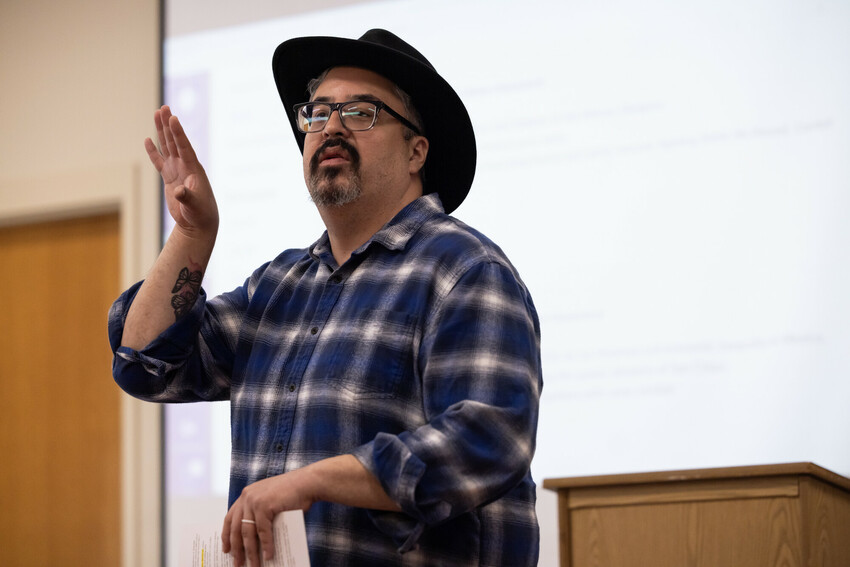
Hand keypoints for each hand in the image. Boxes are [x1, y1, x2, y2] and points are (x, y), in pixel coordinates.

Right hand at [144, 105, 218, 237]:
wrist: (198, 223)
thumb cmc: (200, 214)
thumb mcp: (194, 206)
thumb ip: (187, 197)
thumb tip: (178, 191)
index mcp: (194, 169)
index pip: (184, 146)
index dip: (178, 133)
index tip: (173, 118)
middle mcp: (185, 166)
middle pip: (175, 141)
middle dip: (168, 125)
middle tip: (163, 108)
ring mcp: (177, 171)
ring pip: (167, 147)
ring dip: (162, 132)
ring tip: (157, 114)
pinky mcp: (170, 178)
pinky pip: (160, 161)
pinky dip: (153, 152)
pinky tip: (148, 140)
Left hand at [221, 470, 315, 566]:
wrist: (308, 482)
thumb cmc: (293, 493)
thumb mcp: (270, 501)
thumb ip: (260, 514)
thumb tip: (256, 541)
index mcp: (246, 495)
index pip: (230, 518)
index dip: (227, 536)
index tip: (226, 549)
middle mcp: (247, 497)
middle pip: (236, 528)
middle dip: (237, 549)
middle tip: (238, 563)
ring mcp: (254, 501)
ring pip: (248, 532)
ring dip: (251, 552)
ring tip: (254, 565)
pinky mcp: (264, 506)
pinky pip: (263, 531)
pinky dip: (266, 545)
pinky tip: (268, 555)